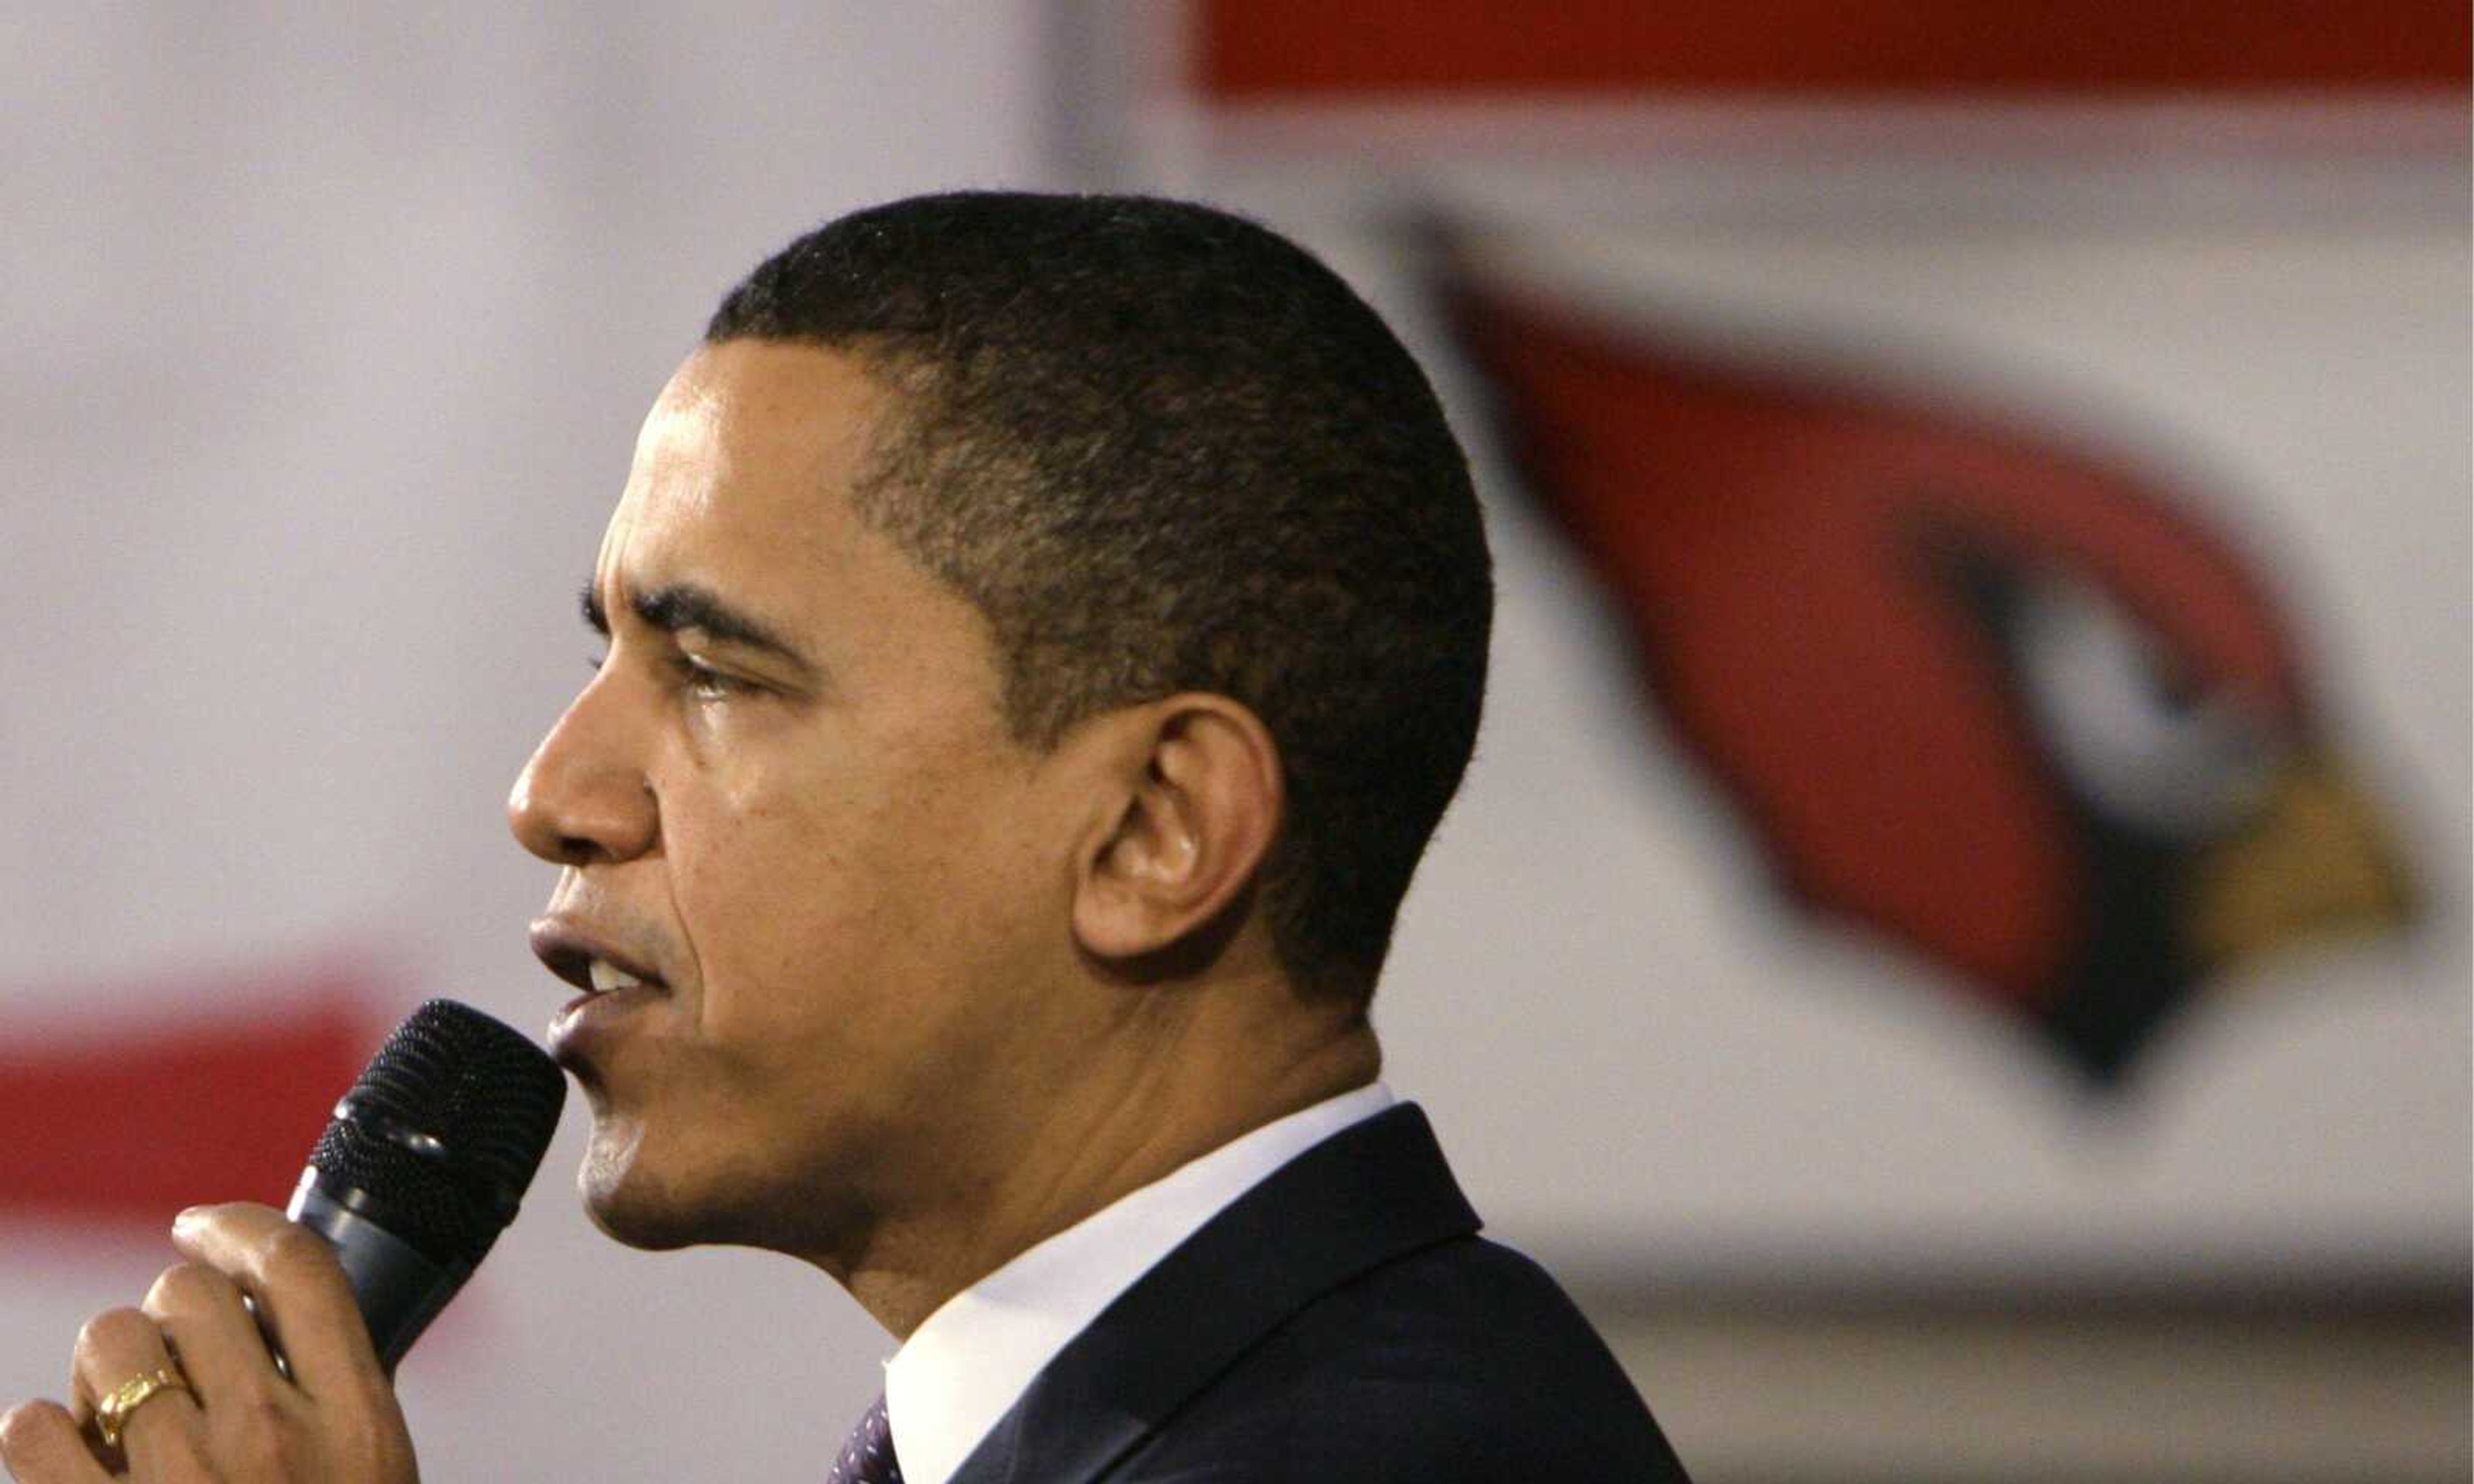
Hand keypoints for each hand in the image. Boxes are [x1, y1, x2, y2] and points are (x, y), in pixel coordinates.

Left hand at [0, 1204, 417, 1482]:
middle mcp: (273, 1443)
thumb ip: (328, 1407)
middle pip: (190, 1296)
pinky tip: (72, 1468)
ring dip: (104, 1372)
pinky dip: (40, 1438)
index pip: (297, 1270)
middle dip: (168, 1320)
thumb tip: (254, 1317)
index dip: (238, 1227)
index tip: (202, 1230)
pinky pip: (30, 1426)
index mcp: (359, 1429)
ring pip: (107, 1343)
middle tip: (173, 1374)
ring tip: (123, 1426)